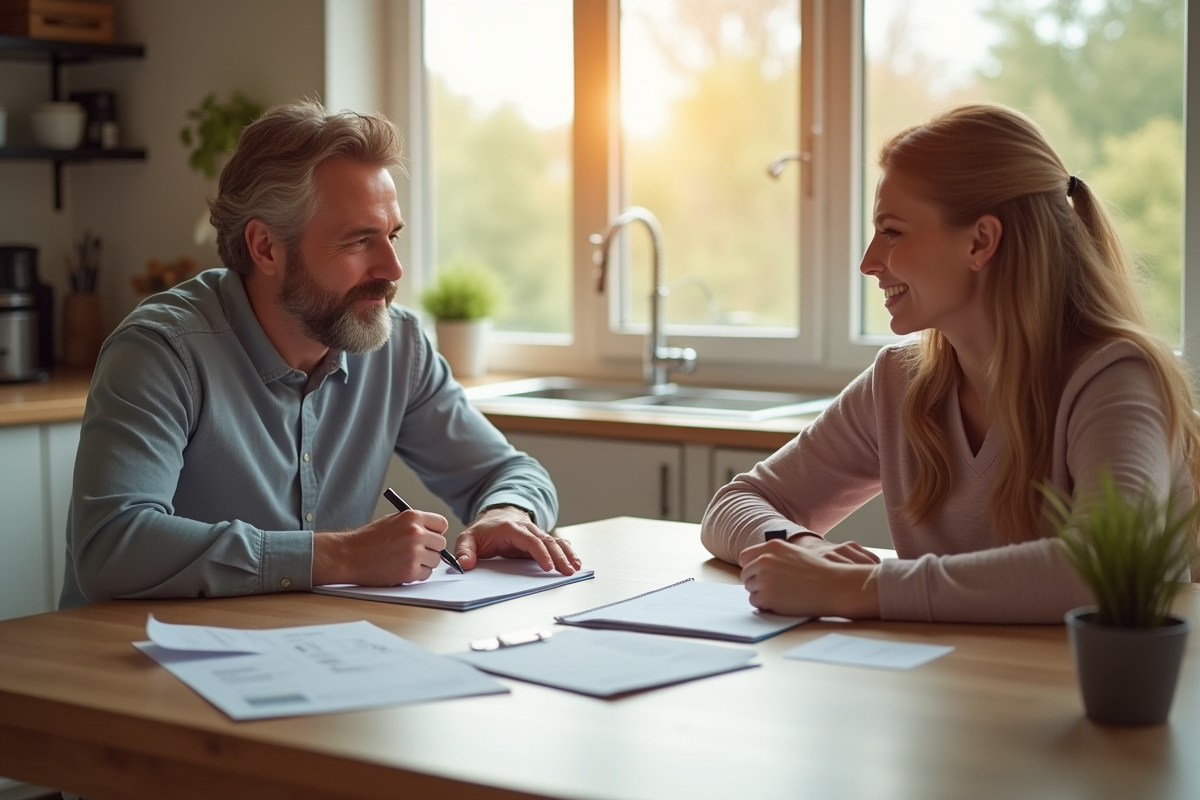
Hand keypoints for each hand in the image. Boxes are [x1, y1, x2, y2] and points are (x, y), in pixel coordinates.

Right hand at [313, 509, 448, 585]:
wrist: (349, 556)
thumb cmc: (368, 539)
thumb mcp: (392, 521)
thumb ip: (414, 524)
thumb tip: (433, 533)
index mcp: (412, 517)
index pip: (442, 524)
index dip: (436, 532)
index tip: (430, 537)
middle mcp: (415, 533)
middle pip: (441, 543)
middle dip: (431, 548)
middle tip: (418, 552)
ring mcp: (414, 553)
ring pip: (435, 560)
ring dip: (425, 563)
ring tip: (406, 560)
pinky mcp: (409, 571)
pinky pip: (426, 574)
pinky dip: (417, 574)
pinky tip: (402, 569)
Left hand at [454, 506, 581, 574]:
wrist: (495, 517)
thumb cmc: (482, 531)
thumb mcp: (468, 538)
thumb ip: (464, 551)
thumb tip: (464, 566)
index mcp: (511, 529)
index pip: (529, 540)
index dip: (539, 553)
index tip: (547, 567)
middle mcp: (527, 529)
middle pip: (546, 541)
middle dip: (559, 556)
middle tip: (567, 571)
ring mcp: (536, 534)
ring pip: (555, 542)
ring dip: (567, 554)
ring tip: (576, 567)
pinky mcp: (540, 540)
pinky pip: (556, 544)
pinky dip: (567, 551)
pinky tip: (575, 561)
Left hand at [738, 539, 880, 617]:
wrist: (835, 586)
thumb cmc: (820, 572)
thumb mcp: (796, 553)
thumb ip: (776, 557)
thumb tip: (758, 568)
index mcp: (772, 547)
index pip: (745, 557)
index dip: (750, 568)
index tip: (757, 575)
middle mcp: (764, 560)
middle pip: (745, 574)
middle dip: (755, 583)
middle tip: (771, 590)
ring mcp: (764, 578)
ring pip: (750, 589)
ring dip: (761, 594)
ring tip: (781, 596)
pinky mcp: (767, 597)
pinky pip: (755, 602)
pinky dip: (765, 605)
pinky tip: (780, 603)